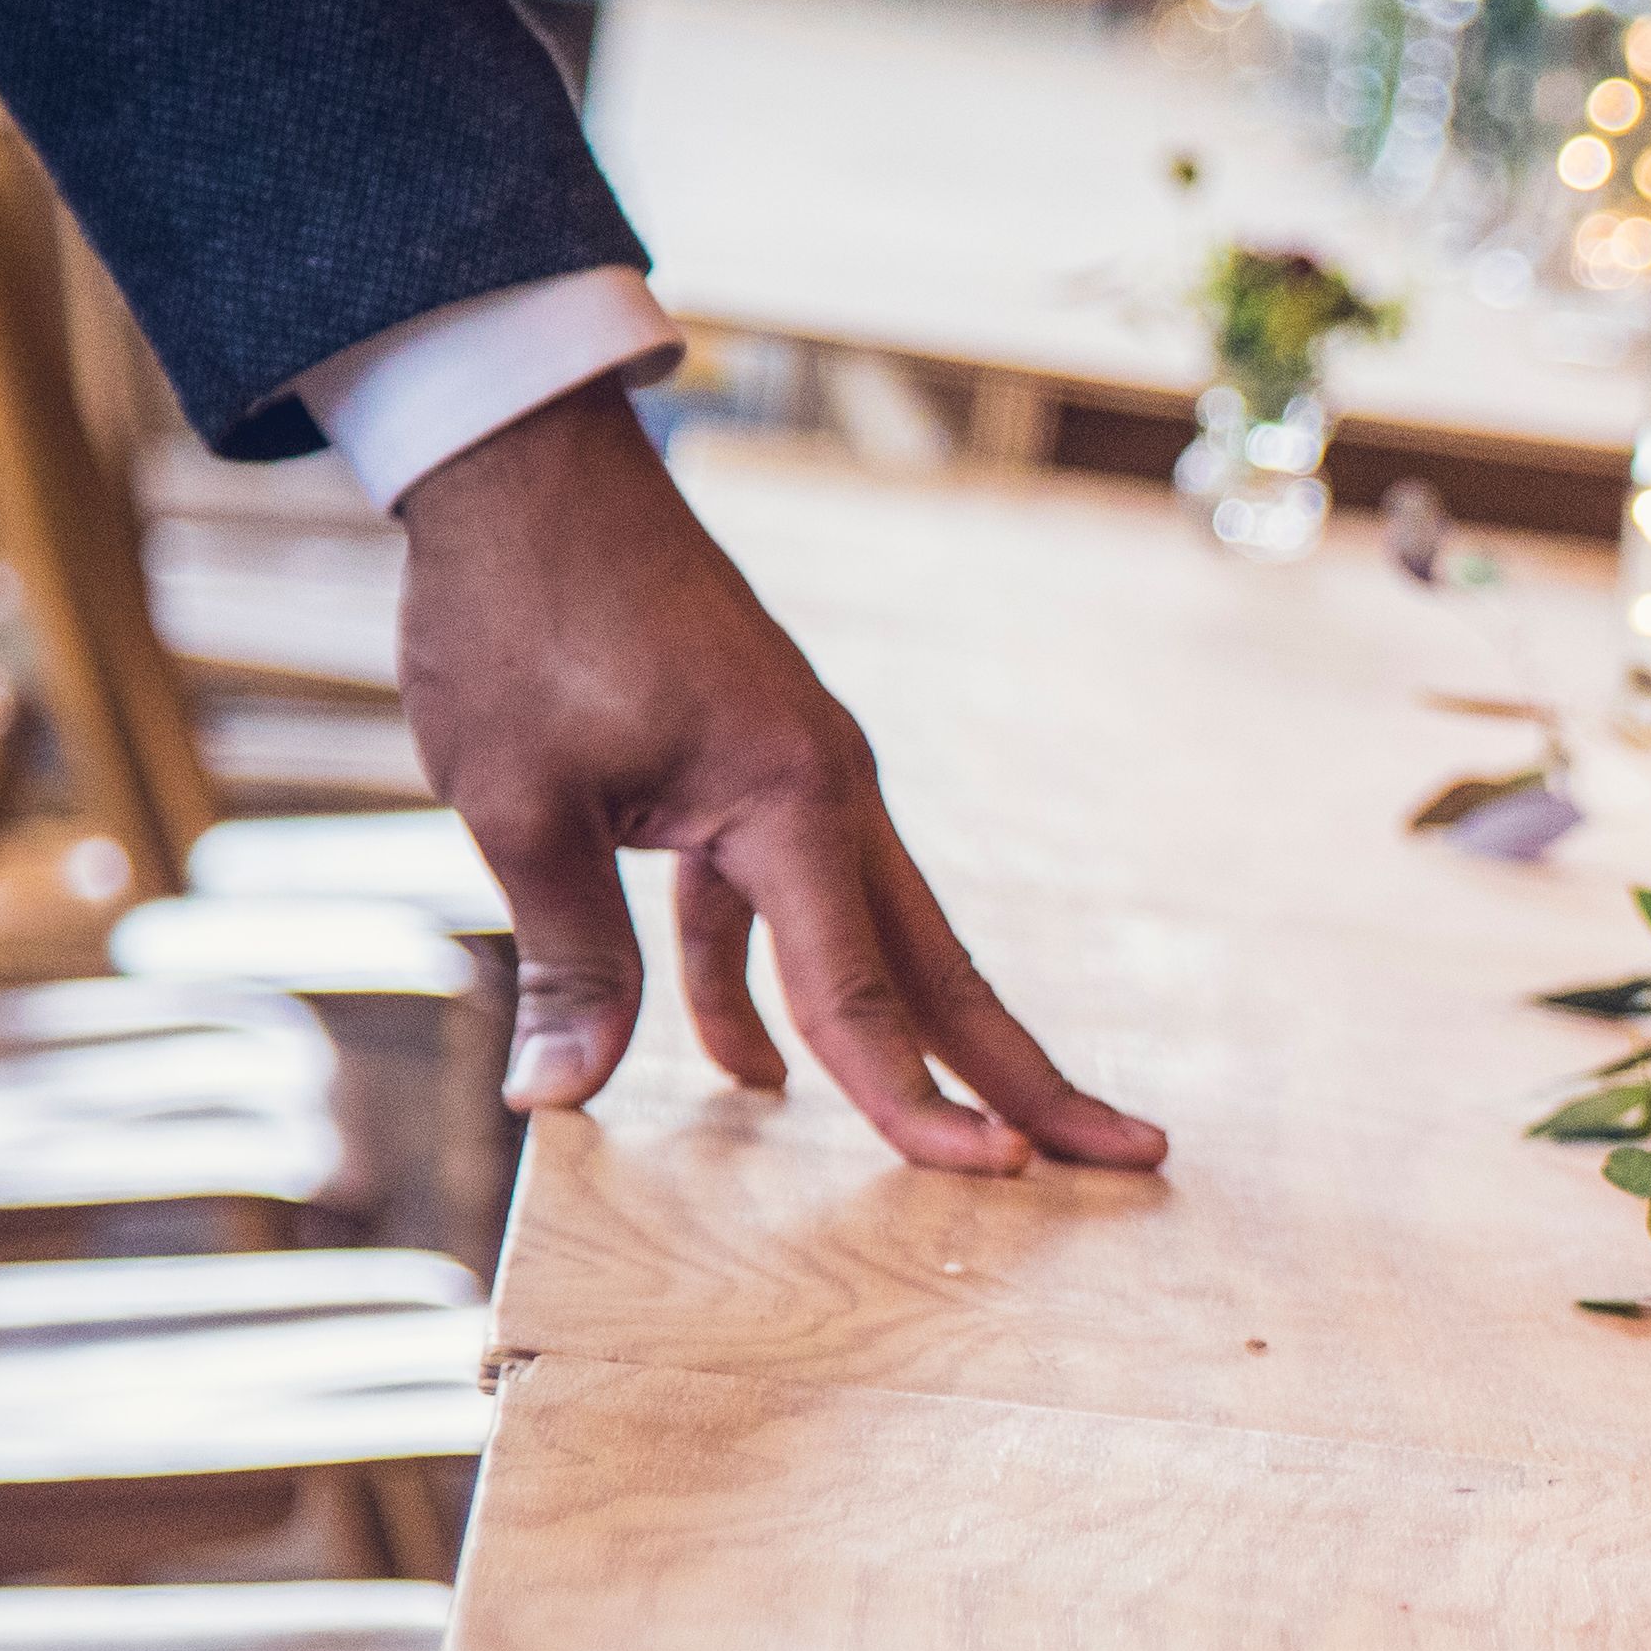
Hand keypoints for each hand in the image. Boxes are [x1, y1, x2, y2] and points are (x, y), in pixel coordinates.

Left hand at [394, 387, 1167, 1177]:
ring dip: (922, 1041)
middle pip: (939, 968)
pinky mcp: (756, 767)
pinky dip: (779, 987)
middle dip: (1023, 1075)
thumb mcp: (519, 801)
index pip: (862, 991)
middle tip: (1131, 1154)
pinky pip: (787, 905)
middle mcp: (828, 791)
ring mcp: (801, 777)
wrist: (527, 469)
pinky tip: (748, 1064)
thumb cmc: (521, 618)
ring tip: (984, 1136)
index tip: (988, 1181)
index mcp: (791, 798)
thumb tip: (556, 1098)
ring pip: (879, 940)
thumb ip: (567, 955)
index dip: (915, 1103)